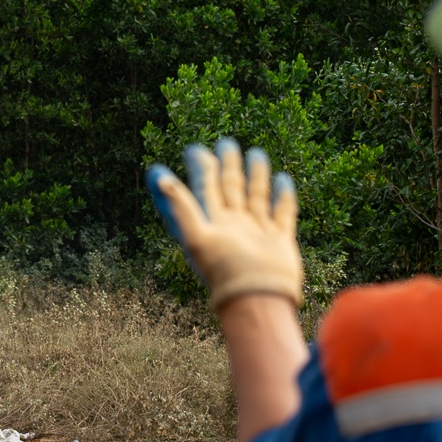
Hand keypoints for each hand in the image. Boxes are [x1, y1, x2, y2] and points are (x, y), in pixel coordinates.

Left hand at [146, 139, 303, 310]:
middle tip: (225, 142)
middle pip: (230, 188)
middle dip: (228, 165)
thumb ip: (179, 206)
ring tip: (256, 153)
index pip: (205, 188)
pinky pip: (283, 213)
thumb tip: (158, 176)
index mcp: (213, 222)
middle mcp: (234, 225)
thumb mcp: (196, 236)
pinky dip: (284, 196)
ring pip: (256, 196)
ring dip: (256, 175)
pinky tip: (283, 180)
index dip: (200, 168)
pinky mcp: (279, 240)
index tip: (195, 148)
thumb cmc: (224, 271)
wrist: (257, 299)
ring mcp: (257, 232)